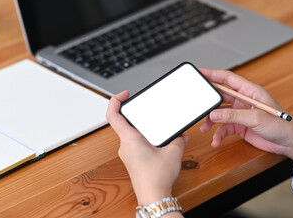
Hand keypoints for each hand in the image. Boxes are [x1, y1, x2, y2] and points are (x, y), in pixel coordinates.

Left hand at [106, 91, 187, 205]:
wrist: (153, 198)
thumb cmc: (156, 179)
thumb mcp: (173, 153)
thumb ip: (178, 139)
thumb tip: (180, 135)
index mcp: (129, 139)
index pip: (112, 114)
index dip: (115, 100)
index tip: (125, 94)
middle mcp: (125, 146)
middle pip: (123, 122)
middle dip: (135, 114)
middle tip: (145, 107)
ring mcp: (128, 154)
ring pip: (131, 134)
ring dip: (142, 128)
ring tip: (156, 126)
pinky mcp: (133, 161)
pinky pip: (136, 144)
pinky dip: (146, 139)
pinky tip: (159, 143)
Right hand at [199, 69, 292, 167]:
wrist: (290, 142)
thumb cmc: (282, 125)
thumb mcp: (256, 118)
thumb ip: (233, 115)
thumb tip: (214, 114)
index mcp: (250, 92)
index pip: (228, 79)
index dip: (213, 74)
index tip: (200, 72)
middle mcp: (244, 101)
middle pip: (221, 96)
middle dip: (209, 102)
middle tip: (197, 105)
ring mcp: (241, 113)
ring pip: (220, 113)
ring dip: (211, 121)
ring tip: (205, 128)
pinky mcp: (240, 126)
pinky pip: (224, 127)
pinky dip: (218, 134)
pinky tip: (216, 140)